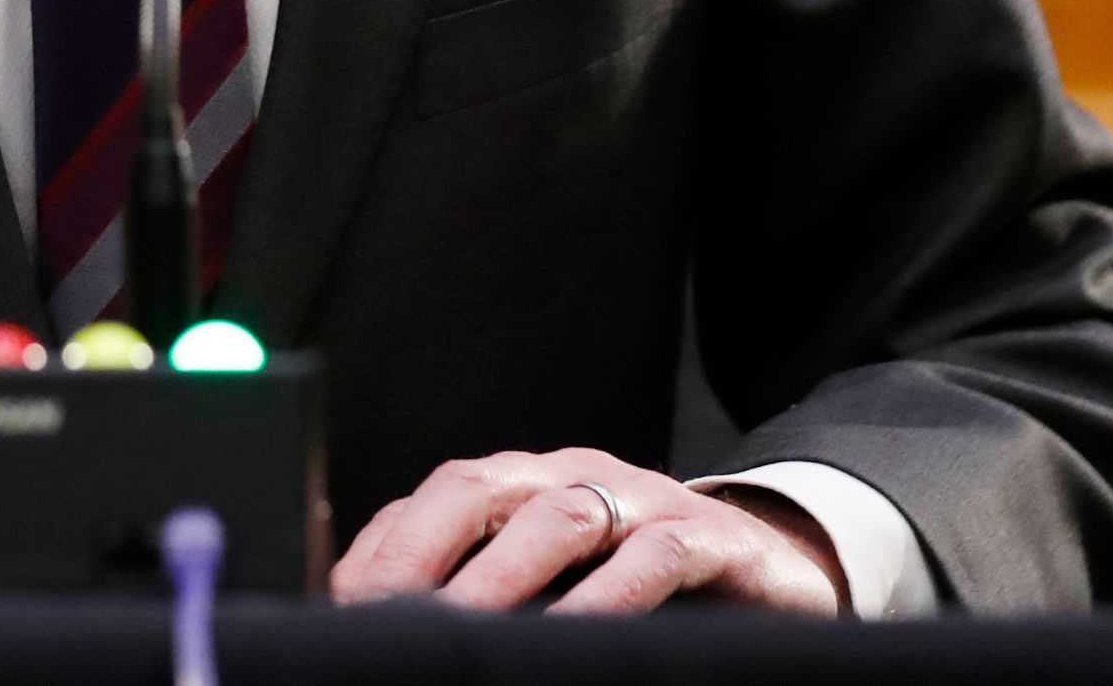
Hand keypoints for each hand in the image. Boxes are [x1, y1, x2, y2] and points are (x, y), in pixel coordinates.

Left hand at [332, 451, 846, 615]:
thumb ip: (475, 589)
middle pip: (481, 488)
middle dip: (423, 551)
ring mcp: (642, 498)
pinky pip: (655, 555)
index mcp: (522, 486)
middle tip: (385, 613)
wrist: (771, 575)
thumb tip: (374, 618)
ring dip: (504, 575)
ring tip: (463, 629)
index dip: (383, 549)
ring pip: (562, 516)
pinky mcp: (709, 537)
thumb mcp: (549, 587)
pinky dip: (612, 595)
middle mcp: (572, 477)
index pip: (434, 500)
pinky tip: (579, 635)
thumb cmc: (639, 587)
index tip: (341, 605)